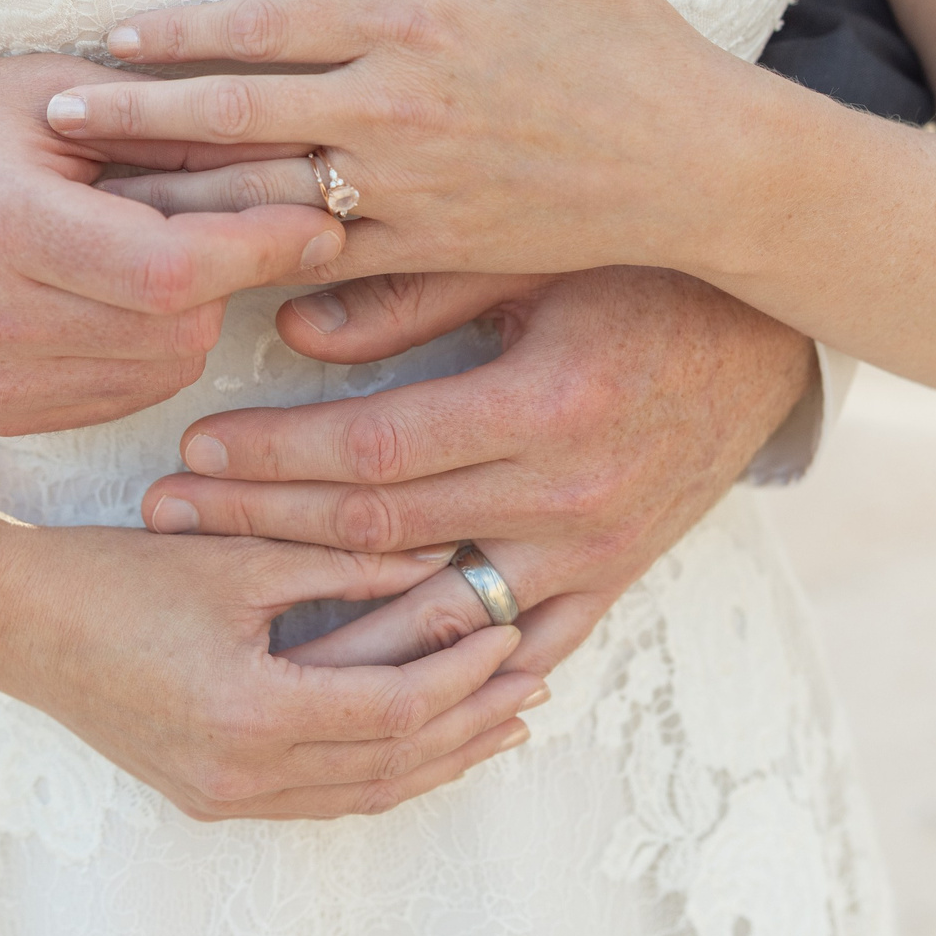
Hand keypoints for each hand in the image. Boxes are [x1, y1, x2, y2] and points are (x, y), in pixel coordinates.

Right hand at [0, 53, 342, 434]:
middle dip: (230, 276)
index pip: (168, 268)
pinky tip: (116, 294)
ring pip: (163, 371)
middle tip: (238, 222)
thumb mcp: (57, 93)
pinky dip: (147, 349)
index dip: (259, 248)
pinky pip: (123, 395)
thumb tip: (302, 161)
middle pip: (175, 328)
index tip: (319, 221)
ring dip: (193, 316)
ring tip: (159, 249)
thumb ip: (177, 131)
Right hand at [0, 526, 544, 820]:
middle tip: (535, 680)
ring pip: (362, 793)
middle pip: (391, 763)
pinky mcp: (207, 795)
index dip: (463, 675)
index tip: (512, 632)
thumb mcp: (236, 558)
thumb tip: (442, 561)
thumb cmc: (115, 576)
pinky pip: (320, 800)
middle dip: (471, 722)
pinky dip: (380, 774)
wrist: (13, 623)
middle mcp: (241, 772)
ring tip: (500, 721)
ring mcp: (222, 795)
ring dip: (437, 759)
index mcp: (250, 712)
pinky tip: (417, 746)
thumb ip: (342, 563)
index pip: (394, 709)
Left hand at [50, 0, 765, 281]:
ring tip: (95, 204)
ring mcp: (416, 189)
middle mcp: (403, 107)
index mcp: (420, 20)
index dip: (179, 33)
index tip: (108, 39)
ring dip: (175, 198)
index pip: (270, 24)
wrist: (707, 166)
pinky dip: (255, 269)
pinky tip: (195, 278)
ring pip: (267, 198)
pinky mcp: (439, 252)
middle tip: (54, 122)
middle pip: (242, 113)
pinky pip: (327, 267)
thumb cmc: (637, 47)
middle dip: (140, 117)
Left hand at [139, 267, 813, 681]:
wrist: (768, 333)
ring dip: (326, 619)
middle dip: (261, 526)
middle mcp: (570, 497)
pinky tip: (359, 680)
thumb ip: (413, 288)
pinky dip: (441, 670)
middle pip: (381, 534)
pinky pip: (518, 650)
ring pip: (435, 616)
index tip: (192, 446)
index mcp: (545, 406)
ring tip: (228, 609)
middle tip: (167, 517)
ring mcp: (594, 554)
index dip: (273, 454)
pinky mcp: (613, 582)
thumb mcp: (530, 255)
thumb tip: (291, 325)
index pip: (374, 451)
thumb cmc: (640, 269)